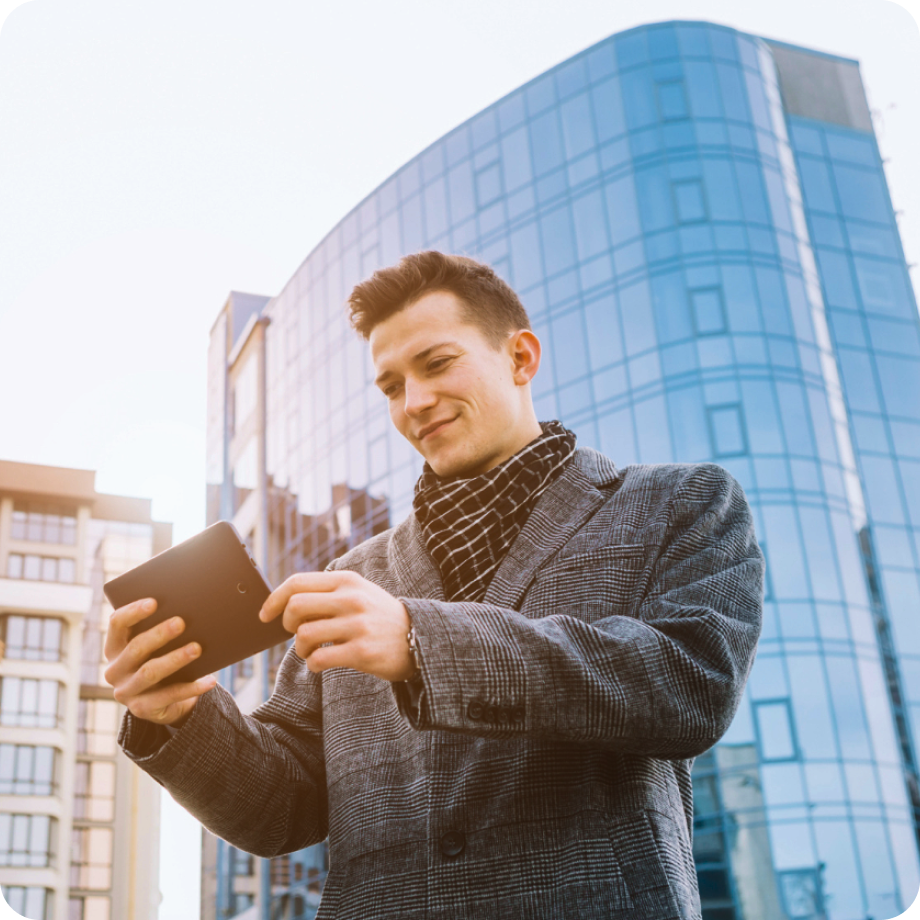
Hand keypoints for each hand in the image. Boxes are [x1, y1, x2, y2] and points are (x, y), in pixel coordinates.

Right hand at [103, 598, 216, 726]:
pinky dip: (192, 688)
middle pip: (136, 648)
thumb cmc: (161, 660)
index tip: (154, 602)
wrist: (164, 702)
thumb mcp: (156, 646)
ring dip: (175, 659)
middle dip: (159, 634)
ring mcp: (126, 692)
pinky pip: (169, 696)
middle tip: (181, 622)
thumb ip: (161, 628)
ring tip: (197, 648)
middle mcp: (115, 670)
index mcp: (115, 647)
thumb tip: (190, 609)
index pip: (117, 624)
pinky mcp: (141, 709)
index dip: (133, 611)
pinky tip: (210, 680)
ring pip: (150, 672)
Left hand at [259, 570, 415, 681]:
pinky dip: (312, 664)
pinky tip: (321, 663)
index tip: (265, 614)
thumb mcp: (360, 592)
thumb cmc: (380, 617)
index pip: (297, 582)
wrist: (420, 638)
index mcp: (347, 580)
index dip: (273, 599)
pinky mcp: (361, 651)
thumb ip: (329, 592)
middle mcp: (351, 598)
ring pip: (304, 635)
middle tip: (297, 633)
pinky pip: (319, 658)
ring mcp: (357, 624)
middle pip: (295, 606)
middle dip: (287, 624)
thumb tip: (286, 602)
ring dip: (299, 648)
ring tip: (311, 651)